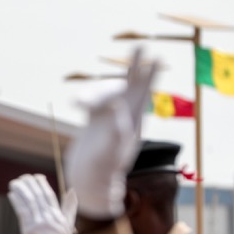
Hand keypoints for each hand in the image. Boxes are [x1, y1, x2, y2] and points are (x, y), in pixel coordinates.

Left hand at [7, 175, 75, 233]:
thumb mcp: (68, 224)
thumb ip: (70, 208)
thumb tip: (72, 191)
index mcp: (57, 215)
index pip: (49, 195)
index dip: (42, 184)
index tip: (36, 177)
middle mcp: (48, 217)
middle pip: (38, 195)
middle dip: (30, 184)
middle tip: (24, 177)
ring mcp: (39, 222)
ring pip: (30, 201)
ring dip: (22, 190)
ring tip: (15, 182)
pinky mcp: (29, 228)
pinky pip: (22, 211)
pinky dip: (16, 201)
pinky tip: (12, 194)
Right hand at [64, 48, 157, 218]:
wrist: (89, 188)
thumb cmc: (101, 175)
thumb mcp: (110, 153)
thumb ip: (115, 129)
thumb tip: (117, 104)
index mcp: (133, 125)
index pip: (143, 94)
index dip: (149, 75)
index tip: (155, 58)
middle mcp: (122, 120)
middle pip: (131, 88)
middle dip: (135, 68)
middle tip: (141, 45)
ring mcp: (107, 122)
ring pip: (108, 95)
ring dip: (101, 89)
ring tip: (82, 101)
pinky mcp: (92, 126)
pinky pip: (92, 105)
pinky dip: (86, 100)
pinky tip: (78, 103)